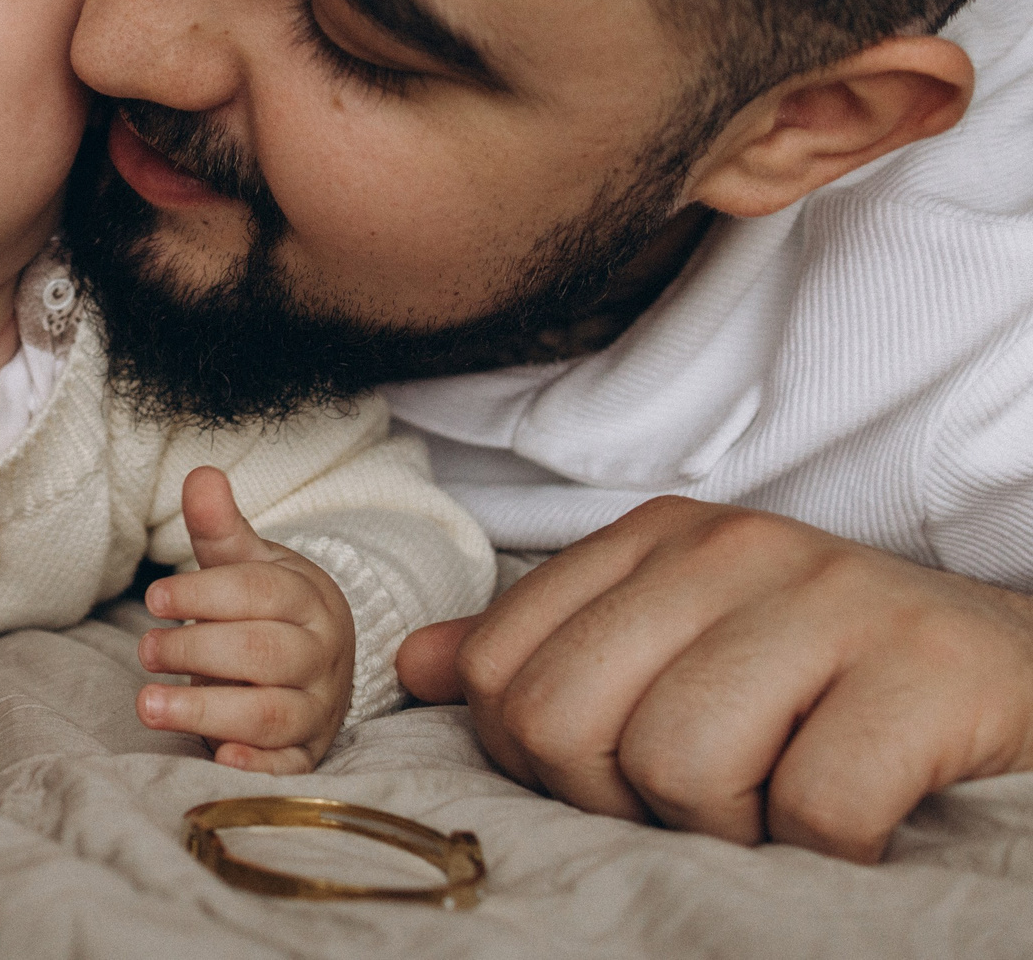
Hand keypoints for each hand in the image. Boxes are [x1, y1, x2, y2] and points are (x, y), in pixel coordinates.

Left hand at [134, 467, 356, 773]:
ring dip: (206, 711)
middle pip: (263, 654)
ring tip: (147, 704)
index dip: (205, 595)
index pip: (261, 594)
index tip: (154, 599)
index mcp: (309, 600)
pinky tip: (217, 756)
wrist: (318, 663)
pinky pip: (287, 768)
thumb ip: (220, 527)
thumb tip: (202, 475)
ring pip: (270, 715)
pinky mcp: (306, 755)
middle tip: (145, 650)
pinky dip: (255, 766)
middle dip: (197, 652)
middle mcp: (321, 657)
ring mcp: (317, 710)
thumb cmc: (268, 608)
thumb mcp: (246, 563)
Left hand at [394, 496, 1032, 860]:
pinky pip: (813, 809)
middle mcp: (732, 549)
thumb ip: (549, 650)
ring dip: (728, 829)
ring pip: (676, 766)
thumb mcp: (684, 643)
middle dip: (617, 801)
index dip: (536, 760)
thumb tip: (417, 666)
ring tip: (781, 806)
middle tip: (702, 805)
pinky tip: (857, 821)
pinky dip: (825, 850)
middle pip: (562, 719)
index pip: (497, 668)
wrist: (1022, 678)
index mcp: (656, 538)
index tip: (615, 778)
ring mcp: (832, 600)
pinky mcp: (927, 672)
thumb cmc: (838, 679)